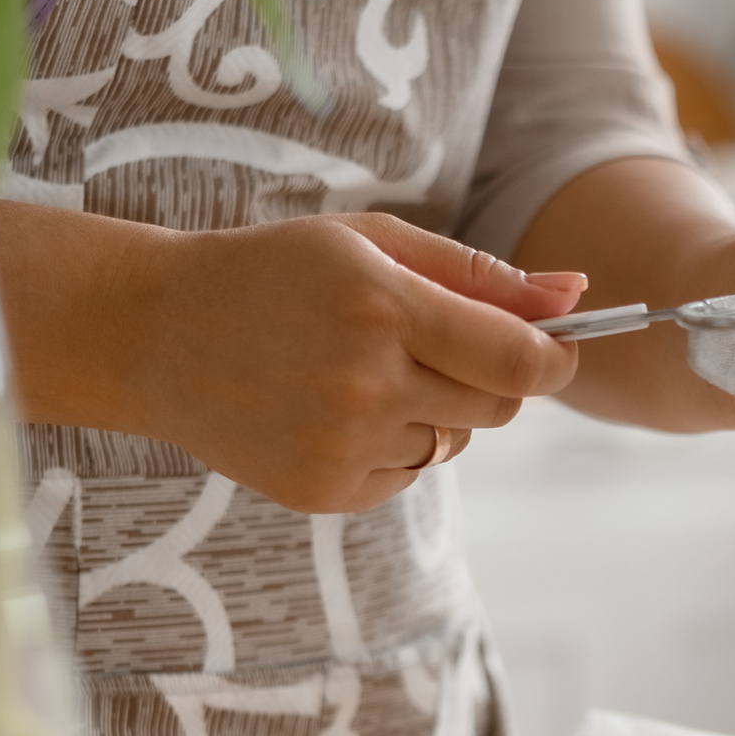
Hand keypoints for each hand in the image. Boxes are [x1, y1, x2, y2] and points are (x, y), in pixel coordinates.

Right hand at [0, 204, 583, 513]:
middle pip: (499, 406)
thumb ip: (479, 274)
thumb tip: (578, 295)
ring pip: (454, 441)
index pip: (519, 359)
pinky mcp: (325, 491)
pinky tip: (334, 409)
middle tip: (440, 344)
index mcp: (383, 307)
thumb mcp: (371, 244)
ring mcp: (343, 444)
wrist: (156, 333)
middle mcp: (367, 382)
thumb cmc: (275, 273)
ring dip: (436, 410)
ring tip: (364, 372)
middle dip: (495, 378)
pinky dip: (394, 446)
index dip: (556, 358)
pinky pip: (408, 474)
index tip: (556, 349)